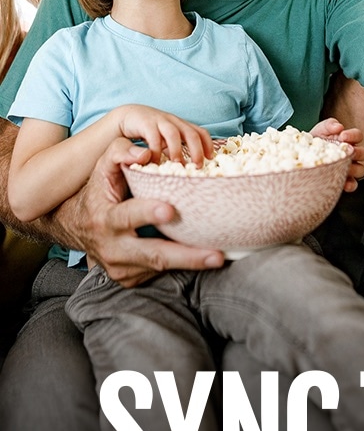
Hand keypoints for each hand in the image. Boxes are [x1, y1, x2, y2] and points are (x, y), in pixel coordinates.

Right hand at [69, 138, 225, 286]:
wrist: (76, 228)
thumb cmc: (98, 193)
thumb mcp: (101, 170)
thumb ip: (119, 152)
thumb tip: (144, 151)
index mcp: (105, 219)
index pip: (126, 217)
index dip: (146, 213)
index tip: (169, 210)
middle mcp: (112, 248)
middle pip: (152, 255)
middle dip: (185, 256)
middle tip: (216, 256)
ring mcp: (120, 268)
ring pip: (160, 268)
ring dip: (191, 264)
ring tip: (219, 258)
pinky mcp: (129, 279)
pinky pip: (159, 274)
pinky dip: (182, 267)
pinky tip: (203, 260)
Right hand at [115, 104, 213, 166]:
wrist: (124, 118)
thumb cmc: (148, 134)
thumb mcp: (163, 142)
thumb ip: (171, 151)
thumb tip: (183, 166)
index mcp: (179, 125)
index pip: (199, 132)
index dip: (207, 144)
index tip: (210, 158)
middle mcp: (172, 122)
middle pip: (191, 133)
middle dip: (196, 150)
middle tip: (197, 166)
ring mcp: (159, 120)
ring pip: (174, 133)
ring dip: (177, 149)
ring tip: (177, 164)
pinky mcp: (144, 122)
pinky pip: (153, 136)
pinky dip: (155, 150)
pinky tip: (153, 161)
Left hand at [310, 117, 363, 191]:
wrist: (303, 156)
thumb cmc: (315, 142)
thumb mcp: (320, 130)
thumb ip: (329, 125)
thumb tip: (338, 126)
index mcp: (348, 140)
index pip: (358, 136)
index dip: (353, 135)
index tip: (343, 136)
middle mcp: (351, 154)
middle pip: (363, 153)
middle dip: (357, 152)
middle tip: (347, 152)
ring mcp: (348, 167)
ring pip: (360, 169)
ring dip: (354, 168)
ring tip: (343, 166)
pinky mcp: (343, 180)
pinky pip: (353, 184)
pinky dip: (350, 184)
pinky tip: (343, 182)